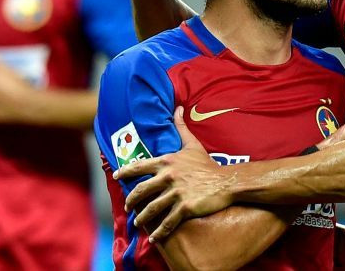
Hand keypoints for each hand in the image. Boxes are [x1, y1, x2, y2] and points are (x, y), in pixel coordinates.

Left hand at [114, 107, 232, 241]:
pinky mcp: (185, 207)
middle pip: (142, 191)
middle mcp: (168, 177)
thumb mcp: (192, 144)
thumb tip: (177, 107)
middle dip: (132, 201)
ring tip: (138, 224)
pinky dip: (159, 231)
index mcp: (167, 162)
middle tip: (128, 207)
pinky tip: (154, 237)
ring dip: (142, 218)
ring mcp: (176, 193)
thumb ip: (181, 127)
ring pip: (152, 208)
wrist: (227, 181)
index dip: (126, 172)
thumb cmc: (208, 164)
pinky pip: (167, 222)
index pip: (140, 166)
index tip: (117, 177)